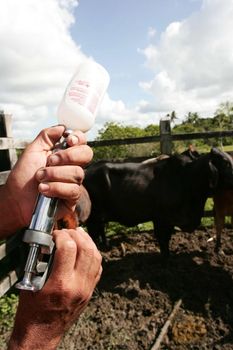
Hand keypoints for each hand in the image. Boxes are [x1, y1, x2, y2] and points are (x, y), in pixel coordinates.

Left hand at [3, 125, 92, 234]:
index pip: (81, 142)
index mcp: (64, 154)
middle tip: (50, 161)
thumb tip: (63, 127)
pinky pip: (73, 190)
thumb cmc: (23, 176)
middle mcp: (71, 167)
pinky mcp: (72, 199)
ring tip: (40, 178)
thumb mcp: (32, 151)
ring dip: (55, 174)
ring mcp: (73, 183)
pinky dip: (56, 188)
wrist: (16, 199)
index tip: (69, 140)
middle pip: (87, 154)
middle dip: (69, 156)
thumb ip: (47, 136)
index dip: (79, 138)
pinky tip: (44, 190)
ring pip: (78, 173)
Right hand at [8, 228, 101, 349]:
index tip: (55, 234)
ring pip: (96, 257)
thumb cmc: (32, 311)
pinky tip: (86, 249)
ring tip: (79, 234)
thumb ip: (41, 262)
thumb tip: (50, 242)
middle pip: (87, 249)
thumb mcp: (30, 284)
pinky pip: (98, 268)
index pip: (68, 249)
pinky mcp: (90, 292)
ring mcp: (87, 289)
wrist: (42, 335)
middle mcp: (78, 285)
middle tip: (68, 232)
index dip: (62, 235)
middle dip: (77, 235)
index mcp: (60, 284)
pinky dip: (94, 255)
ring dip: (88, 241)